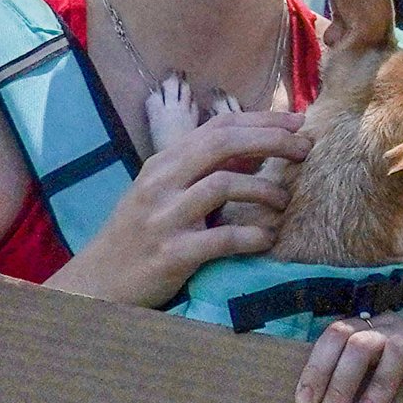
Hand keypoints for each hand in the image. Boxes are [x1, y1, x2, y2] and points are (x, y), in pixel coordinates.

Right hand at [47, 111, 308, 308]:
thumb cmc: (138, 236)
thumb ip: (205, 172)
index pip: (218, 126)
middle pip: (224, 144)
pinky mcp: (172, 254)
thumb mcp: (164, 194)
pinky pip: (222, 238)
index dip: (263, 120)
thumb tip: (257, 153)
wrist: (97, 282)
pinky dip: (252, 236)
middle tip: (305, 150)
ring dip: (265, 191)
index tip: (298, 122)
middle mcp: (162, 182)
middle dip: (272, 141)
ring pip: (225, 186)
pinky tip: (266, 239)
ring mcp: (165, 217)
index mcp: (163, 163)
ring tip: (284, 202)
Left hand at [293, 314, 402, 402]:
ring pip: (397, 348)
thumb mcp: (372, 379)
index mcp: (372, 331)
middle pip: (359, 345)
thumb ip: (346, 386)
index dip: (317, 367)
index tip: (303, 402)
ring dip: (378, 385)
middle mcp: (397, 329)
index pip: (337, 336)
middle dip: (338, 386)